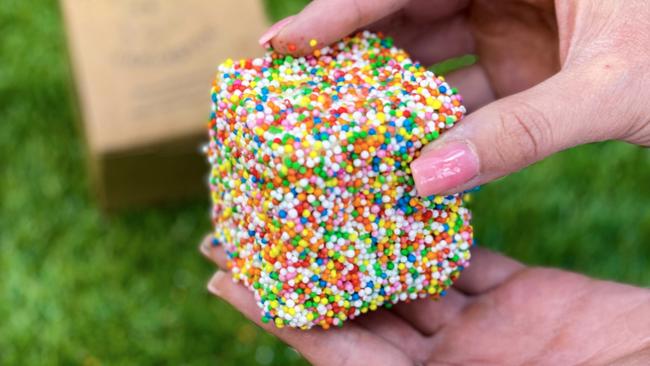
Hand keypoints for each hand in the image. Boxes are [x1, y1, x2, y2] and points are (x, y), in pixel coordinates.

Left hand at [200, 236, 649, 364]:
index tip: (223, 277)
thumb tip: (326, 362)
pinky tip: (404, 199)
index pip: (332, 347)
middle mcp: (442, 362)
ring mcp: (481, 330)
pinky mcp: (521, 299)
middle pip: (359, 306)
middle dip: (307, 265)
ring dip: (363, 241)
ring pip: (408, 277)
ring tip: (318, 198)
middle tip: (255, 223)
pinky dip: (435, 232)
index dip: (276, 313)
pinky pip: (466, 262)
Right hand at [260, 0, 649, 195]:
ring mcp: (516, 24)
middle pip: (407, 10)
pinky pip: (465, 89)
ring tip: (337, 128)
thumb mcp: (612, 90)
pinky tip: (403, 152)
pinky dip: (436, 121)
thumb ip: (521, 133)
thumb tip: (424, 180)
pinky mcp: (526, 65)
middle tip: (295, 89)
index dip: (340, 9)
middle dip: (352, 51)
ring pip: (431, 53)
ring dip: (390, 93)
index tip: (282, 44)